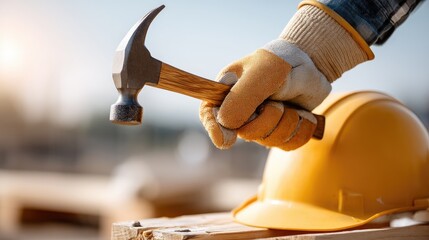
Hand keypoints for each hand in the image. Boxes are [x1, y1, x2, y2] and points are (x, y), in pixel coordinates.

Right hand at [200, 40, 330, 149]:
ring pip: (269, 141)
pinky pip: (288, 145)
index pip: (209, 113)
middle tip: (276, 101)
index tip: (226, 141)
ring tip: (290, 104)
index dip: (213, 129)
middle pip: (246, 133)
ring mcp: (261, 122)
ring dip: (287, 122)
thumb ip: (242, 98)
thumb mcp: (262, 74)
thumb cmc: (282, 63)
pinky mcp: (280, 131)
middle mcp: (241, 110)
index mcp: (228, 92)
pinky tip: (302, 115)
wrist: (312, 65)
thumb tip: (226, 125)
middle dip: (268, 120)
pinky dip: (300, 130)